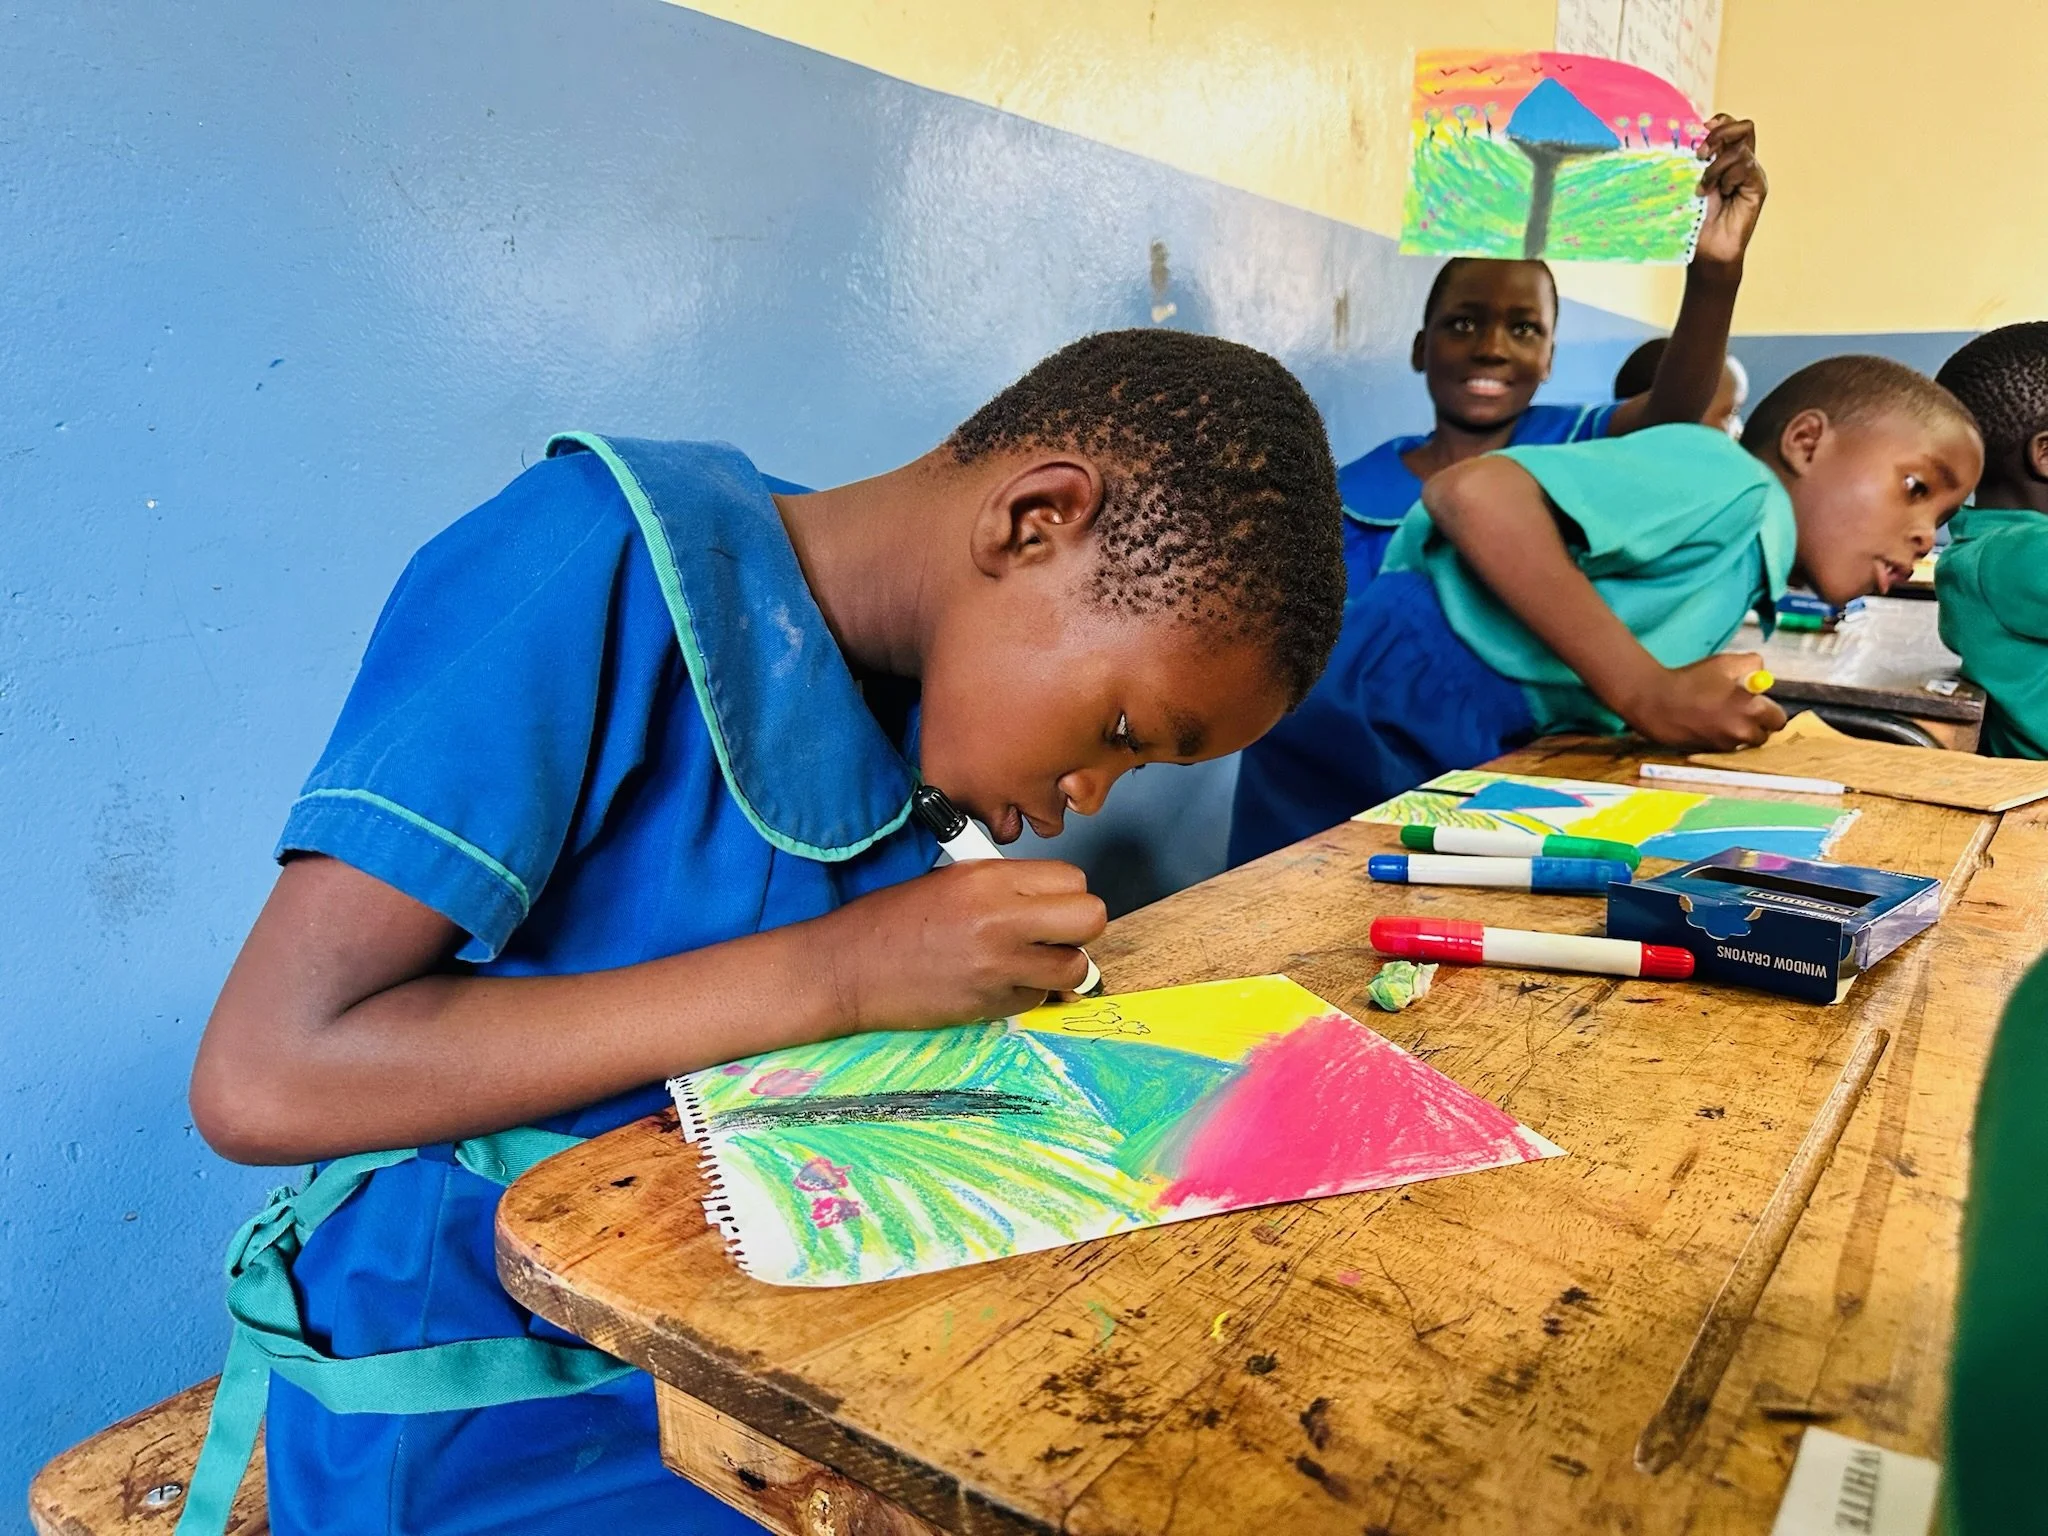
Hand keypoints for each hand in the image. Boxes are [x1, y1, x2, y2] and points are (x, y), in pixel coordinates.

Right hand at [818, 859, 1106, 1032]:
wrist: (847, 969)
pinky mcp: (992, 1005)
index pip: (1074, 878)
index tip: (1048, 902)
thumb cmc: (890, 920)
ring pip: (1075, 967)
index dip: (1065, 892)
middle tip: (1053, 932)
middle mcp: (1001, 919)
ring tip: (1026, 960)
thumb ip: (1005, 885)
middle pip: (1092, 918)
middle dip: (1079, 926)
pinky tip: (996, 982)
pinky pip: (1039, 996)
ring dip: (1058, 965)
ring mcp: (1000, 967)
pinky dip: (1027, 991)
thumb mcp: (950, 880)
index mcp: (988, 879)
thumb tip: (1051, 897)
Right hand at [1622, 652, 1786, 748]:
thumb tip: (1761, 673)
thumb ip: (1752, 664)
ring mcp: (1726, 746)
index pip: (1778, 719)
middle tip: (1741, 712)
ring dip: (1738, 732)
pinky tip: (1704, 724)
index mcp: (1753, 710)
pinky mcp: (1709, 753)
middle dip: (1756, 725)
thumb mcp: (1725, 662)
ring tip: (1719, 717)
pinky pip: (1724, 747)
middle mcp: (1743, 732)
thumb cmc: (1691, 680)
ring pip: (1743, 743)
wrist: (1655, 702)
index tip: (1759, 704)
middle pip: (1764, 736)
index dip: (1770, 710)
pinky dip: (1720, 738)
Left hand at [1691, 115, 1766, 270]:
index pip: (1728, 124)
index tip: (1697, 131)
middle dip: (1719, 134)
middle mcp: (1740, 162)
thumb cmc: (1693, 218)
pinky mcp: (1757, 186)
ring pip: (1740, 148)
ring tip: (1704, 187)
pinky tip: (1719, 193)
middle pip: (1743, 127)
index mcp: (1723, 157)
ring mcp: (1751, 173)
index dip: (1717, 122)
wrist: (1705, 249)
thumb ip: (1691, 161)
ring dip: (1716, 166)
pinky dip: (1728, 176)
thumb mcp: (1688, 182)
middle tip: (1700, 154)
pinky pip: (1746, 166)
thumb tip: (1683, 136)